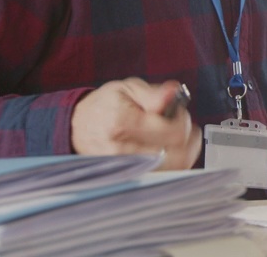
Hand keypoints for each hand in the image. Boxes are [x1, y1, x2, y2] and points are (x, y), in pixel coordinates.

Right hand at [70, 78, 201, 169]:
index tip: (176, 112)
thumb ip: (155, 94)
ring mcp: (127, 169)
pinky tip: (170, 149)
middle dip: (187, 136)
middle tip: (177, 124)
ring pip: (176, 167)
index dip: (182, 119)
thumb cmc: (106, 106)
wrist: (79, 128)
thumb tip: (173, 93)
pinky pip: (165, 175)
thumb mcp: (128, 89)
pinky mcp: (130, 178)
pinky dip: (175, 162)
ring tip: (174, 136)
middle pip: (179, 153)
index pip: (174, 132)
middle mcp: (123, 151)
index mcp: (122, 124)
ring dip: (184, 150)